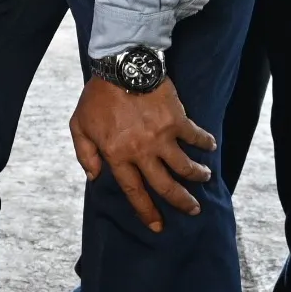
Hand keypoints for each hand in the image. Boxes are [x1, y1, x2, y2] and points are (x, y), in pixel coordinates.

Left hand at [69, 76, 212, 233]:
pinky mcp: (178, 120)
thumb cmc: (97, 96)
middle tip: (193, 210)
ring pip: (185, 166)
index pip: (134, 191)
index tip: (157, 226)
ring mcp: (162, 137)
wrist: (120, 65)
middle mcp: (142, 151)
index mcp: (118, 155)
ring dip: (197, 176)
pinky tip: (210, 146)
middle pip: (165, 186)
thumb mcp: (79, 125)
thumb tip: (93, 176)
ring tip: (204, 178)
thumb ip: (85, 153)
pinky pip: (196, 137)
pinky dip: (205, 143)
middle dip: (181, 202)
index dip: (146, 211)